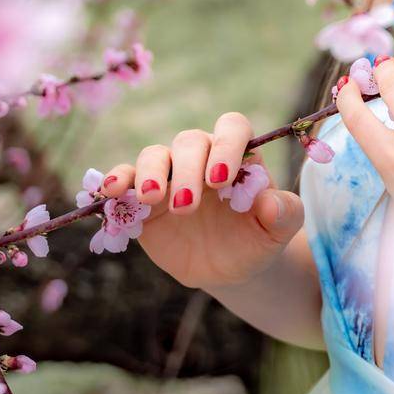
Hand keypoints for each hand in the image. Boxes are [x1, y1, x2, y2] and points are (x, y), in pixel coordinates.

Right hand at [99, 111, 303, 288]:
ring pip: (154, 154)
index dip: (226, 146)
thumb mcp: (280, 231)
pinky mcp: (142, 194)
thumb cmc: (257, 238)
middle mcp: (203, 156)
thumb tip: (271, 202)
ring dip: (149, 172)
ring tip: (151, 199)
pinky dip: (116, 180)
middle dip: (187, 169)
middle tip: (186, 206)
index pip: (232, 127)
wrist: (230, 266)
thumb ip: (285, 213)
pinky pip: (125, 177)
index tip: (221, 179)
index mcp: (239, 154)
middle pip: (189, 141)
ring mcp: (170, 173)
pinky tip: (108, 192)